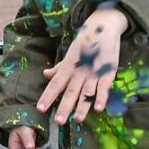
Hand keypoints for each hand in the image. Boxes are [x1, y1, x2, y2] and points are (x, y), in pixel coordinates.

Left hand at [38, 7, 127, 125]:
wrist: (102, 27)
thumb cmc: (84, 44)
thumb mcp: (69, 56)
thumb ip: (59, 68)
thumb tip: (45, 74)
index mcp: (68, 68)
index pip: (55, 85)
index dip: (47, 97)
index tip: (40, 109)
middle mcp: (79, 72)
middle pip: (70, 91)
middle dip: (64, 107)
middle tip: (58, 121)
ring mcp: (93, 72)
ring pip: (86, 92)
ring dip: (82, 106)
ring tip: (77, 120)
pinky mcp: (108, 72)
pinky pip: (104, 87)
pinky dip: (102, 97)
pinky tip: (99, 109)